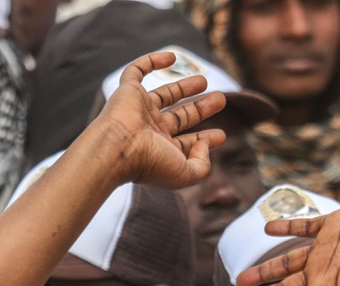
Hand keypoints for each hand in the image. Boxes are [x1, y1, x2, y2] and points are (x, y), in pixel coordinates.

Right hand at [95, 52, 228, 189]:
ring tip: (205, 81)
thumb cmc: (150, 163)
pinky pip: (137, 71)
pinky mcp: (128, 91)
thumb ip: (202, 165)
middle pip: (180, 116)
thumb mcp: (185, 175)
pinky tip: (172, 57)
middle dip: (201, 109)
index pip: (186, 143)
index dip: (204, 140)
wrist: (118, 148)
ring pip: (164, 94)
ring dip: (185, 87)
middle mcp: (150, 131)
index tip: (221, 135)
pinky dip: (152, 61)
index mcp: (161, 151)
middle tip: (221, 99)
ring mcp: (140, 110)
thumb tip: (204, 144)